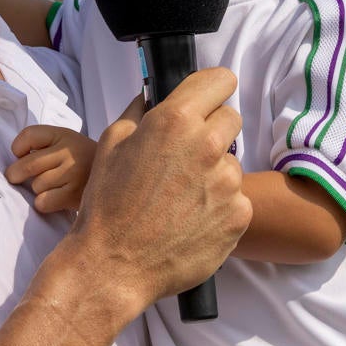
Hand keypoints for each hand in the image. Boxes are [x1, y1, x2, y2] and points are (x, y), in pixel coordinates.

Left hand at [7, 125, 95, 214]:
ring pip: (36, 186)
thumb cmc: (80, 161)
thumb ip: (41, 146)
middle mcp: (70, 152)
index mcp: (64, 135)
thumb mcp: (66, 142)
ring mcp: (74, 174)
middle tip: (15, 177)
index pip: (28, 135)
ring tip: (53, 186)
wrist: (118, 177)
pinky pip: (42, 202)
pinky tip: (56, 198)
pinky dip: (44, 203)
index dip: (18, 148)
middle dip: (15, 173)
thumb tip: (12, 166)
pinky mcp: (74, 195)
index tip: (21, 155)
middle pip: (27, 164)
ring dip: (38, 189)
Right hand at [64, 70, 250, 308]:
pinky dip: (219, 207)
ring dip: (213, 173)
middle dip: (211, 131)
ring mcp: (227, 183)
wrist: (114, 265)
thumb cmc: (107, 205)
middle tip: (185, 157)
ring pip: (231, 164)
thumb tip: (151, 97)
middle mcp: (207, 146)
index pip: (220, 81)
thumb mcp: (110, 145)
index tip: (206, 100)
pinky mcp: (238, 215)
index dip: (211, 89)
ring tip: (181, 198)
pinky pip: (236, 200)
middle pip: (231, 119)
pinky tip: (191, 221)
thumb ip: (138, 112)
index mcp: (175, 121)